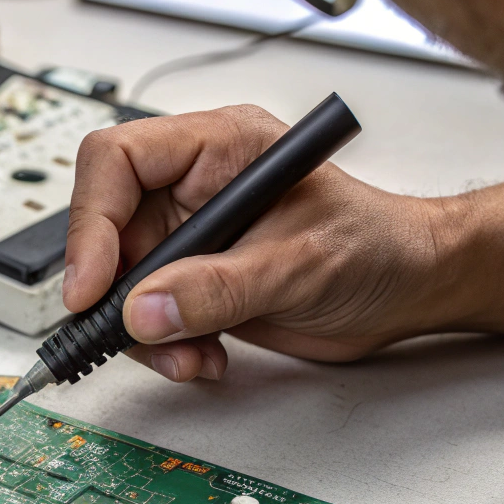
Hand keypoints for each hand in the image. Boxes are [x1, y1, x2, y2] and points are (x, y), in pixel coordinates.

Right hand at [65, 104, 455, 381]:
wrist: (413, 290)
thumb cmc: (381, 246)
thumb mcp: (300, 265)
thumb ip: (219, 289)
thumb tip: (143, 310)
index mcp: (217, 147)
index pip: (118, 162)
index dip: (92, 221)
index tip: (90, 285)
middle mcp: (194, 186)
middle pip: (109, 229)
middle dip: (117, 291)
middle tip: (130, 333)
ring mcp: (192, 236)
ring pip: (122, 283)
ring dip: (143, 332)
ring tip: (189, 356)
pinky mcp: (196, 281)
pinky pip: (148, 315)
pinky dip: (166, 347)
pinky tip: (206, 357)